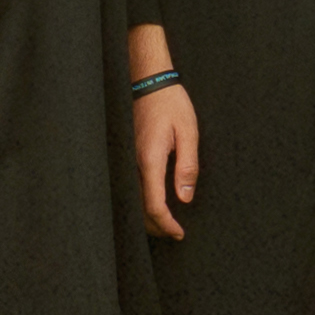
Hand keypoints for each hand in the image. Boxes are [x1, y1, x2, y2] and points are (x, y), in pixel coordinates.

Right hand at [128, 38, 198, 239]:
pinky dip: (139, 201)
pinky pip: (130, 186)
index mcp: (150, 159)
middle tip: (174, 233)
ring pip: (131, 199)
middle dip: (156, 226)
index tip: (179, 233)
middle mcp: (133, 163)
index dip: (166, 224)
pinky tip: (152, 203)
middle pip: (138, 208)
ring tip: (165, 224)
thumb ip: (187, 167)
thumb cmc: (171, 103)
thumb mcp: (188, 132)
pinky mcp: (126, 155)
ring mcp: (126, 160)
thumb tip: (185, 198)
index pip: (154, 204)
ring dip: (146, 216)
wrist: (148, 80)